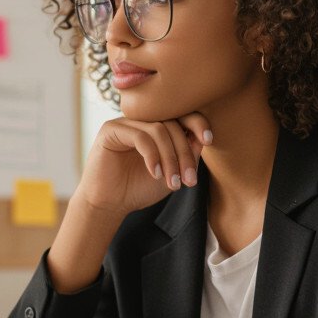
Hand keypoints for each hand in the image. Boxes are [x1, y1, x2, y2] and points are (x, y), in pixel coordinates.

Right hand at [78, 113, 211, 216]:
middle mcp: (141, 120)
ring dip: (170, 158)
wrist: (109, 204)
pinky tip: (154, 174)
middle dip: (184, 152)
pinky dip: (152, 156)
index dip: (197, 122)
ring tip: (172, 182)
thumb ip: (187, 154)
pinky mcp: (111, 130)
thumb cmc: (138, 188)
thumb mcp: (172, 172)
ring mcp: (126, 123)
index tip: (208, 140)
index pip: (180, 113)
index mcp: (155, 125)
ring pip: (159, 129)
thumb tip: (203, 137)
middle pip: (173, 122)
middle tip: (189, 179)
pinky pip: (140, 136)